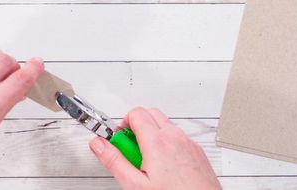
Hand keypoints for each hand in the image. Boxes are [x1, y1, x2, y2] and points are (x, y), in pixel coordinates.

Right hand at [89, 107, 220, 189]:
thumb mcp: (135, 184)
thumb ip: (114, 161)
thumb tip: (99, 145)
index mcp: (157, 142)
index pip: (135, 114)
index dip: (122, 125)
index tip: (119, 142)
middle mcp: (175, 137)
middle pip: (150, 114)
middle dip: (136, 127)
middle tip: (130, 150)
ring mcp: (188, 143)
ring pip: (164, 125)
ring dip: (151, 136)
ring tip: (146, 163)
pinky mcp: (197, 152)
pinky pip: (177, 137)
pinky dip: (167, 144)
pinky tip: (163, 168)